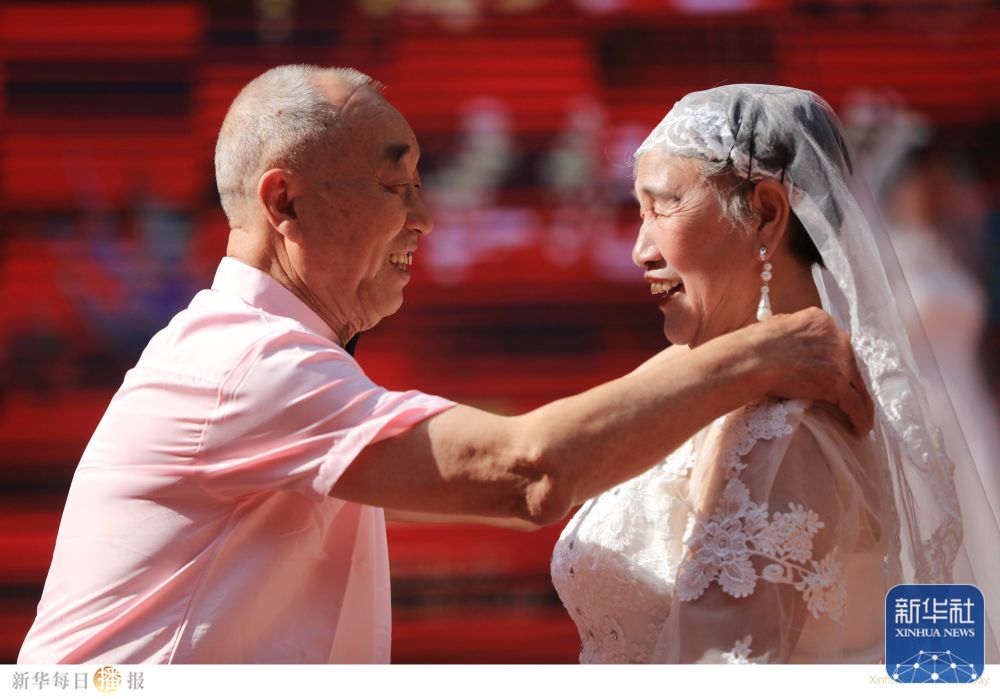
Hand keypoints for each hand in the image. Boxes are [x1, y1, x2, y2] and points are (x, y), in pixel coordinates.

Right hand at [751, 307, 873, 435]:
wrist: (753, 359)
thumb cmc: (754, 346)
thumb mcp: (778, 326)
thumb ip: (792, 331)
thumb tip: (788, 341)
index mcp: (821, 322)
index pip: (838, 343)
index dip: (839, 360)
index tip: (838, 373)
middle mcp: (836, 338)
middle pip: (855, 364)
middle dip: (856, 382)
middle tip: (854, 398)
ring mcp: (839, 361)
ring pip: (860, 386)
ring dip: (863, 404)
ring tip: (863, 420)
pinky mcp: (836, 383)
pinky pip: (855, 404)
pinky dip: (860, 418)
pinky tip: (859, 430)